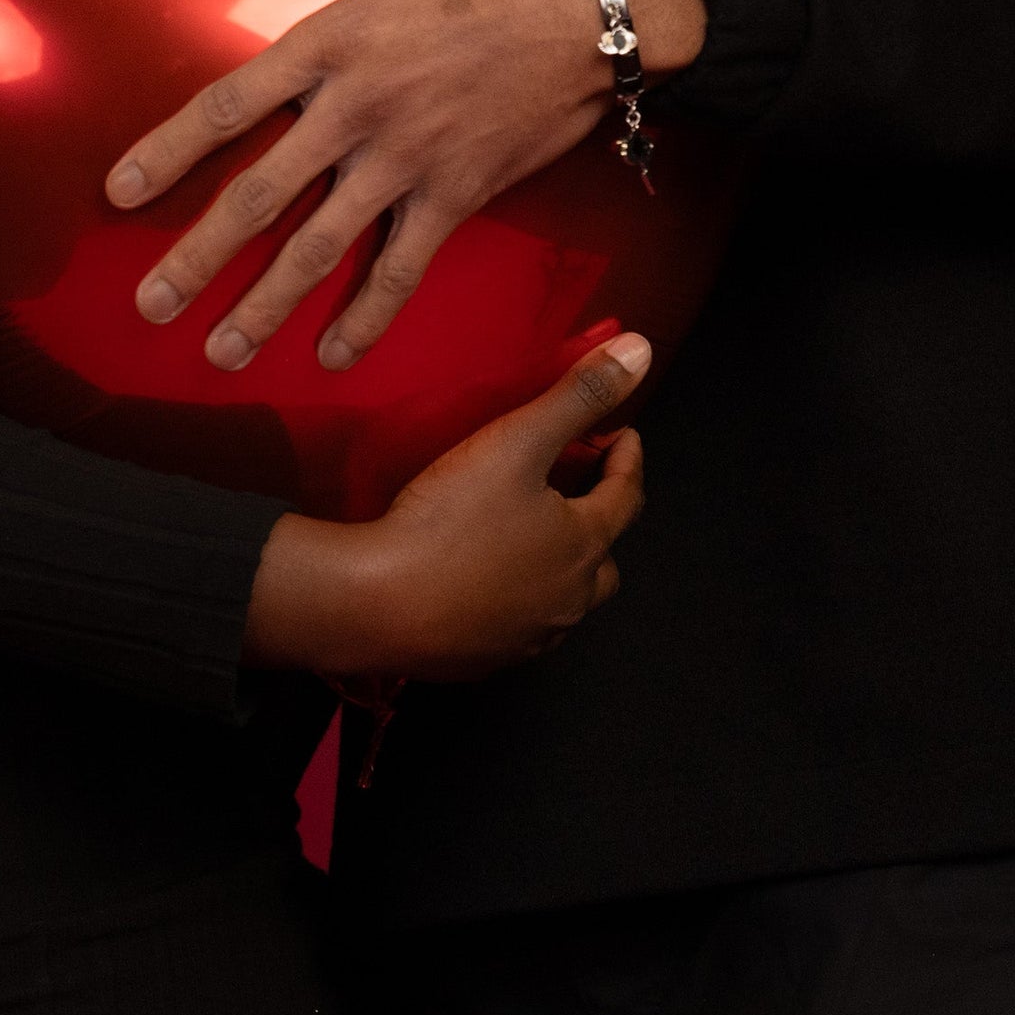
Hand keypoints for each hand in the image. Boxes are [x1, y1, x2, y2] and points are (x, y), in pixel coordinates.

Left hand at [110, 0, 700, 370]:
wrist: (610, 3)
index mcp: (337, 38)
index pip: (229, 106)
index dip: (168, 152)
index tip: (118, 194)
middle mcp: (359, 108)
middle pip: (260, 198)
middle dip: (198, 259)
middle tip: (149, 304)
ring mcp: (408, 158)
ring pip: (321, 246)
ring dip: (266, 305)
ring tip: (221, 353)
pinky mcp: (460, 190)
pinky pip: (403, 265)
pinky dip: (368, 316)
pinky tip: (333, 357)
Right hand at [244, 333, 651, 681]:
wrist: (372, 604)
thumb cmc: (448, 519)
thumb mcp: (517, 441)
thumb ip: (579, 396)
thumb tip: (642, 351)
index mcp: (584, 545)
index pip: (627, 496)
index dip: (627, 458)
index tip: (621, 433)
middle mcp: (567, 600)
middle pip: (605, 560)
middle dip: (599, 522)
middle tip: (574, 491)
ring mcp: (527, 638)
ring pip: (565, 601)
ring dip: (561, 569)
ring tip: (533, 537)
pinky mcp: (484, 663)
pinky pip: (521, 630)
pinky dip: (520, 603)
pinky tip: (491, 585)